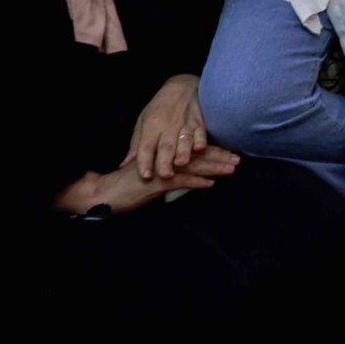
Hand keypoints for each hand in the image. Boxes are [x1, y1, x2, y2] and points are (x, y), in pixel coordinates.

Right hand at [54, 146, 240, 215]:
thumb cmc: (129, 185)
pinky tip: (210, 184)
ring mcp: (161, 169)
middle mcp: (165, 158)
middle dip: (220, 157)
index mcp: (165, 155)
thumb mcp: (153, 176)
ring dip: (214, 168)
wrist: (105, 191)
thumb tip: (193, 173)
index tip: (231, 154)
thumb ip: (170, 172)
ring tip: (231, 169)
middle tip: (239, 160)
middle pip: (197, 156)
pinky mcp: (156, 182)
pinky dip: (196, 182)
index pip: (193, 152)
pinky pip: (180, 181)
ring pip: (192, 166)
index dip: (213, 152)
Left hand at [122, 74, 206, 178]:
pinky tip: (200, 149)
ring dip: (183, 152)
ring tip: (181, 163)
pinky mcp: (200, 124)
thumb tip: (124, 165)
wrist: (183, 87)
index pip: (146, 145)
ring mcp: (185, 125)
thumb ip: (136, 144)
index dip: (145, 160)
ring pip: (184, 140)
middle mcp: (168, 126)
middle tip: (164, 175)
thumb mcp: (143, 121)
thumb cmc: (160, 107)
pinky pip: (201, 133)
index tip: (145, 175)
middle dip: (165, 160)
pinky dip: (201, 140)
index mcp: (151, 126)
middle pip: (166, 146)